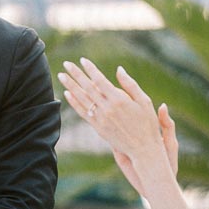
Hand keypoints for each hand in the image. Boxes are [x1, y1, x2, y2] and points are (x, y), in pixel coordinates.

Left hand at [58, 59, 177, 175]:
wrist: (143, 149)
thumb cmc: (147, 123)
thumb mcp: (144, 101)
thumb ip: (130, 84)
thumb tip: (119, 69)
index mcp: (119, 100)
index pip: (100, 81)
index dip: (90, 70)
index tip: (82, 60)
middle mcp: (108, 108)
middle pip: (88, 88)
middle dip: (76, 74)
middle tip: (66, 64)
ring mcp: (101, 119)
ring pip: (82, 99)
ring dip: (70, 86)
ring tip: (61, 76)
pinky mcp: (98, 128)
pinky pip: (83, 112)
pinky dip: (74, 103)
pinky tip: (67, 94)